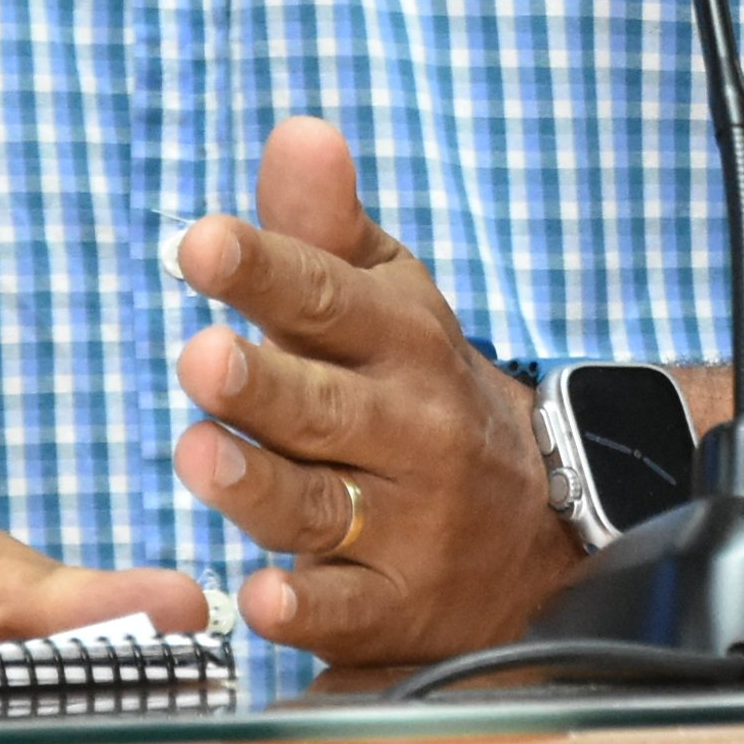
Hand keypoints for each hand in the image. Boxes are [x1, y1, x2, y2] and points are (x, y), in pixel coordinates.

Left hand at [170, 115, 582, 662]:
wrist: (543, 523)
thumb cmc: (423, 388)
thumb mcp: (391, 298)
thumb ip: (323, 226)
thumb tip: (295, 131)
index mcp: (399, 341)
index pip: (328, 298)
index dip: (264, 269)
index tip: (202, 244)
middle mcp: (406, 430)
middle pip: (323, 407)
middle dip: (261, 384)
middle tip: (201, 358)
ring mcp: (405, 525)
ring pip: (323, 507)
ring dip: (260, 486)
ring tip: (200, 456)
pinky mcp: (394, 609)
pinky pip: (349, 612)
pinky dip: (308, 610)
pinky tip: (261, 599)